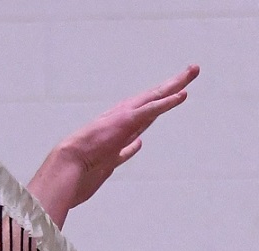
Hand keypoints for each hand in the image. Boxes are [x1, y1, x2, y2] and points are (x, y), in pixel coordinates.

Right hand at [30, 65, 198, 222]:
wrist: (66, 170)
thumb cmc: (81, 172)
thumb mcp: (110, 163)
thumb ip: (125, 151)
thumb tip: (139, 143)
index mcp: (121, 128)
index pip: (148, 112)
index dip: (164, 102)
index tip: (178, 93)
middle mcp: (123, 118)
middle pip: (154, 98)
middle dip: (174, 85)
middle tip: (192, 70)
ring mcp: (124, 118)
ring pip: (155, 97)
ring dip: (175, 84)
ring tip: (193, 71)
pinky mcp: (124, 122)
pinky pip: (151, 109)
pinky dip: (167, 101)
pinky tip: (183, 94)